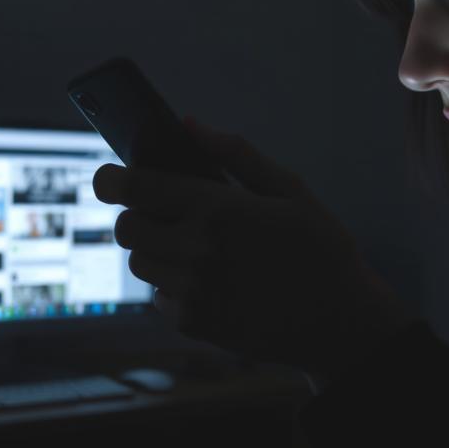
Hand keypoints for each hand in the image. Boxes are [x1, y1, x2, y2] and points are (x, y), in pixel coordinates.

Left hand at [92, 117, 414, 374]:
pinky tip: (208, 279)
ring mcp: (192, 291)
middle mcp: (197, 251)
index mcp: (219, 210)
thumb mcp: (290, 190)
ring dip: (154, 249)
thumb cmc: (320, 249)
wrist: (340, 323)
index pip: (135, 188)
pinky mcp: (192, 323)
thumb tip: (189, 124)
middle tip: (164, 212)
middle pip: (126, 227)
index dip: (110, 179)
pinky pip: (158, 295)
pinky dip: (172, 284)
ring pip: (139, 262)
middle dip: (137, 214)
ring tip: (192, 245)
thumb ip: (237, 154)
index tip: (108, 178)